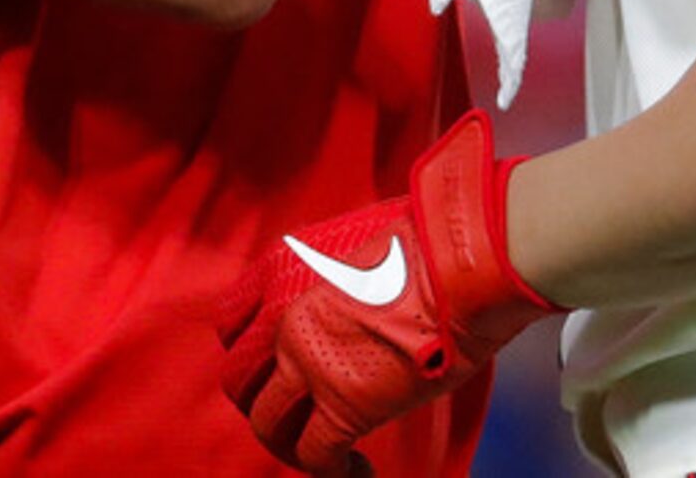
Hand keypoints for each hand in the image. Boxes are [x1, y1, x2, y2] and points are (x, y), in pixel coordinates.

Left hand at [218, 112, 560, 473]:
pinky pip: (315, 455)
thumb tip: (351, 296)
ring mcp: (307, 364)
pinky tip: (357, 468)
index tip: (274, 364)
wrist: (464, 261)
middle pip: (240, 380)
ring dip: (290, 441)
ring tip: (322, 449)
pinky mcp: (342, 405)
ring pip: (268, 425)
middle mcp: (281, 318)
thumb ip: (334, 273)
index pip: (231, 321)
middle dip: (265, 401)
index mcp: (282, 268)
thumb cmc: (433, 239)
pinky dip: (333, 469)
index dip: (250, 350)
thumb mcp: (358, 240)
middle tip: (297, 412)